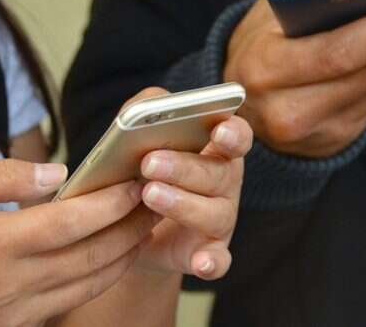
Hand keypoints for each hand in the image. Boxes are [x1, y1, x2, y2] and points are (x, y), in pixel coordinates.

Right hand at [0, 160, 156, 325]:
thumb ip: (3, 178)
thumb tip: (56, 174)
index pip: (74, 221)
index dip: (112, 203)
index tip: (136, 185)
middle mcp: (14, 282)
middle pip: (93, 255)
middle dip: (132, 229)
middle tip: (156, 204)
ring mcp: (16, 312)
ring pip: (88, 285)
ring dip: (123, 257)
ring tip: (144, 231)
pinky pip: (68, 304)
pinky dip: (97, 281)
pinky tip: (108, 262)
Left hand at [122, 88, 252, 280]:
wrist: (128, 226)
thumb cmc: (141, 171)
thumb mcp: (139, 137)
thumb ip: (146, 110)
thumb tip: (151, 103)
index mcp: (216, 150)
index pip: (237, 136)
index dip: (232, 133)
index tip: (218, 131)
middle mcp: (226, 184)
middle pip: (219, 173)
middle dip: (185, 167)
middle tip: (150, 163)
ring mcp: (221, 220)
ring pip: (215, 213)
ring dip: (184, 204)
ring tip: (149, 194)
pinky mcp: (209, 253)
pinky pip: (218, 260)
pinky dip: (212, 262)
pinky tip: (201, 263)